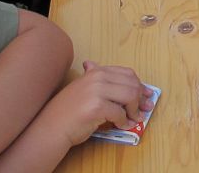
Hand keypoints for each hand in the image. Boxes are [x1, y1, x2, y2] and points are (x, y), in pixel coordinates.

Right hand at [36, 61, 154, 147]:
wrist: (51, 127)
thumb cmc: (69, 110)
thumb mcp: (84, 88)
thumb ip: (100, 79)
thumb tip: (125, 77)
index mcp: (96, 71)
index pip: (127, 73)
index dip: (140, 85)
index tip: (147, 95)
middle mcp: (97, 77)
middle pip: (132, 84)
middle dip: (141, 98)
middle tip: (144, 110)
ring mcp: (96, 91)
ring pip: (130, 96)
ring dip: (134, 110)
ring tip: (134, 119)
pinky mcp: (96, 107)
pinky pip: (120, 113)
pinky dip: (124, 121)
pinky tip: (122, 125)